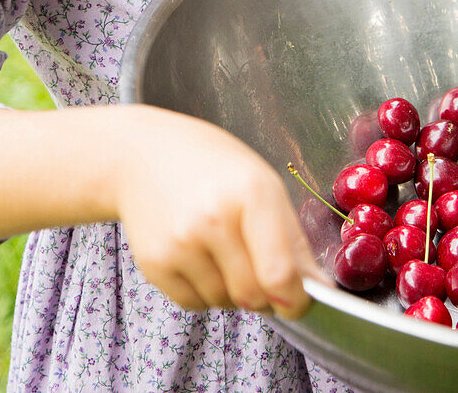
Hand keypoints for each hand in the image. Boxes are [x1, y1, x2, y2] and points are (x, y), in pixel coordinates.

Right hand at [115, 105, 324, 317]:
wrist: (142, 154)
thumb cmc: (211, 164)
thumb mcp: (261, 182)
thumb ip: (292, 237)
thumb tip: (316, 289)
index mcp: (250, 192)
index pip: (280, 273)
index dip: (296, 299)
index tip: (299, 301)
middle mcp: (213, 219)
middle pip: (254, 295)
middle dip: (265, 296)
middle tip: (261, 271)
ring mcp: (179, 243)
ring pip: (225, 302)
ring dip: (233, 291)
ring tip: (222, 249)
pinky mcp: (154, 263)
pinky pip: (194, 304)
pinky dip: (205, 291)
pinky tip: (198, 254)